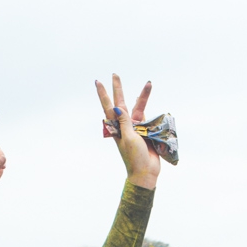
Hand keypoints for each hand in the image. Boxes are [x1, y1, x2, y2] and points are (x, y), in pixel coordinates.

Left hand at [95, 74, 158, 188]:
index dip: (103, 95)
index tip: (98, 82)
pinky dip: (148, 108)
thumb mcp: (128, 138)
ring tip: (149, 83)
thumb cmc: (134, 157)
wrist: (146, 172)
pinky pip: (147, 116)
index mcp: (117, 128)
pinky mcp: (146, 131)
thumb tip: (117, 107)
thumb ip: (125, 122)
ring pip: (138, 107)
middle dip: (118, 89)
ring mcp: (135, 128)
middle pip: (121, 103)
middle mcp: (124, 126)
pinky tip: (147, 102)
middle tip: (115, 74)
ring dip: (143, 96)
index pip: (108, 108)